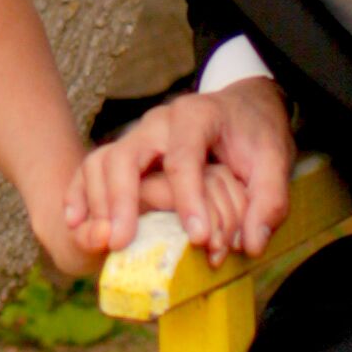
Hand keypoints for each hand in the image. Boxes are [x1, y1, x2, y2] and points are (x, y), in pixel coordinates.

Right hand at [69, 75, 295, 268]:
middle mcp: (159, 122)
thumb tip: (252, 243)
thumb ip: (270, 199)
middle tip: (122, 242)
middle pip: (128, 155)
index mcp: (196, 116)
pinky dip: (81, 193)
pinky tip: (76, 222)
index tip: (199, 238)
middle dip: (123, 200)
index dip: (190, 200)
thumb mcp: (275, 160)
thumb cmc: (255, 135)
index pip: (185, 159)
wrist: (242, 108)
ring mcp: (139, 136)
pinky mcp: (129, 152)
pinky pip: (94, 168)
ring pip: (105, 161)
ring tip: (100, 240)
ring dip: (98, 202)